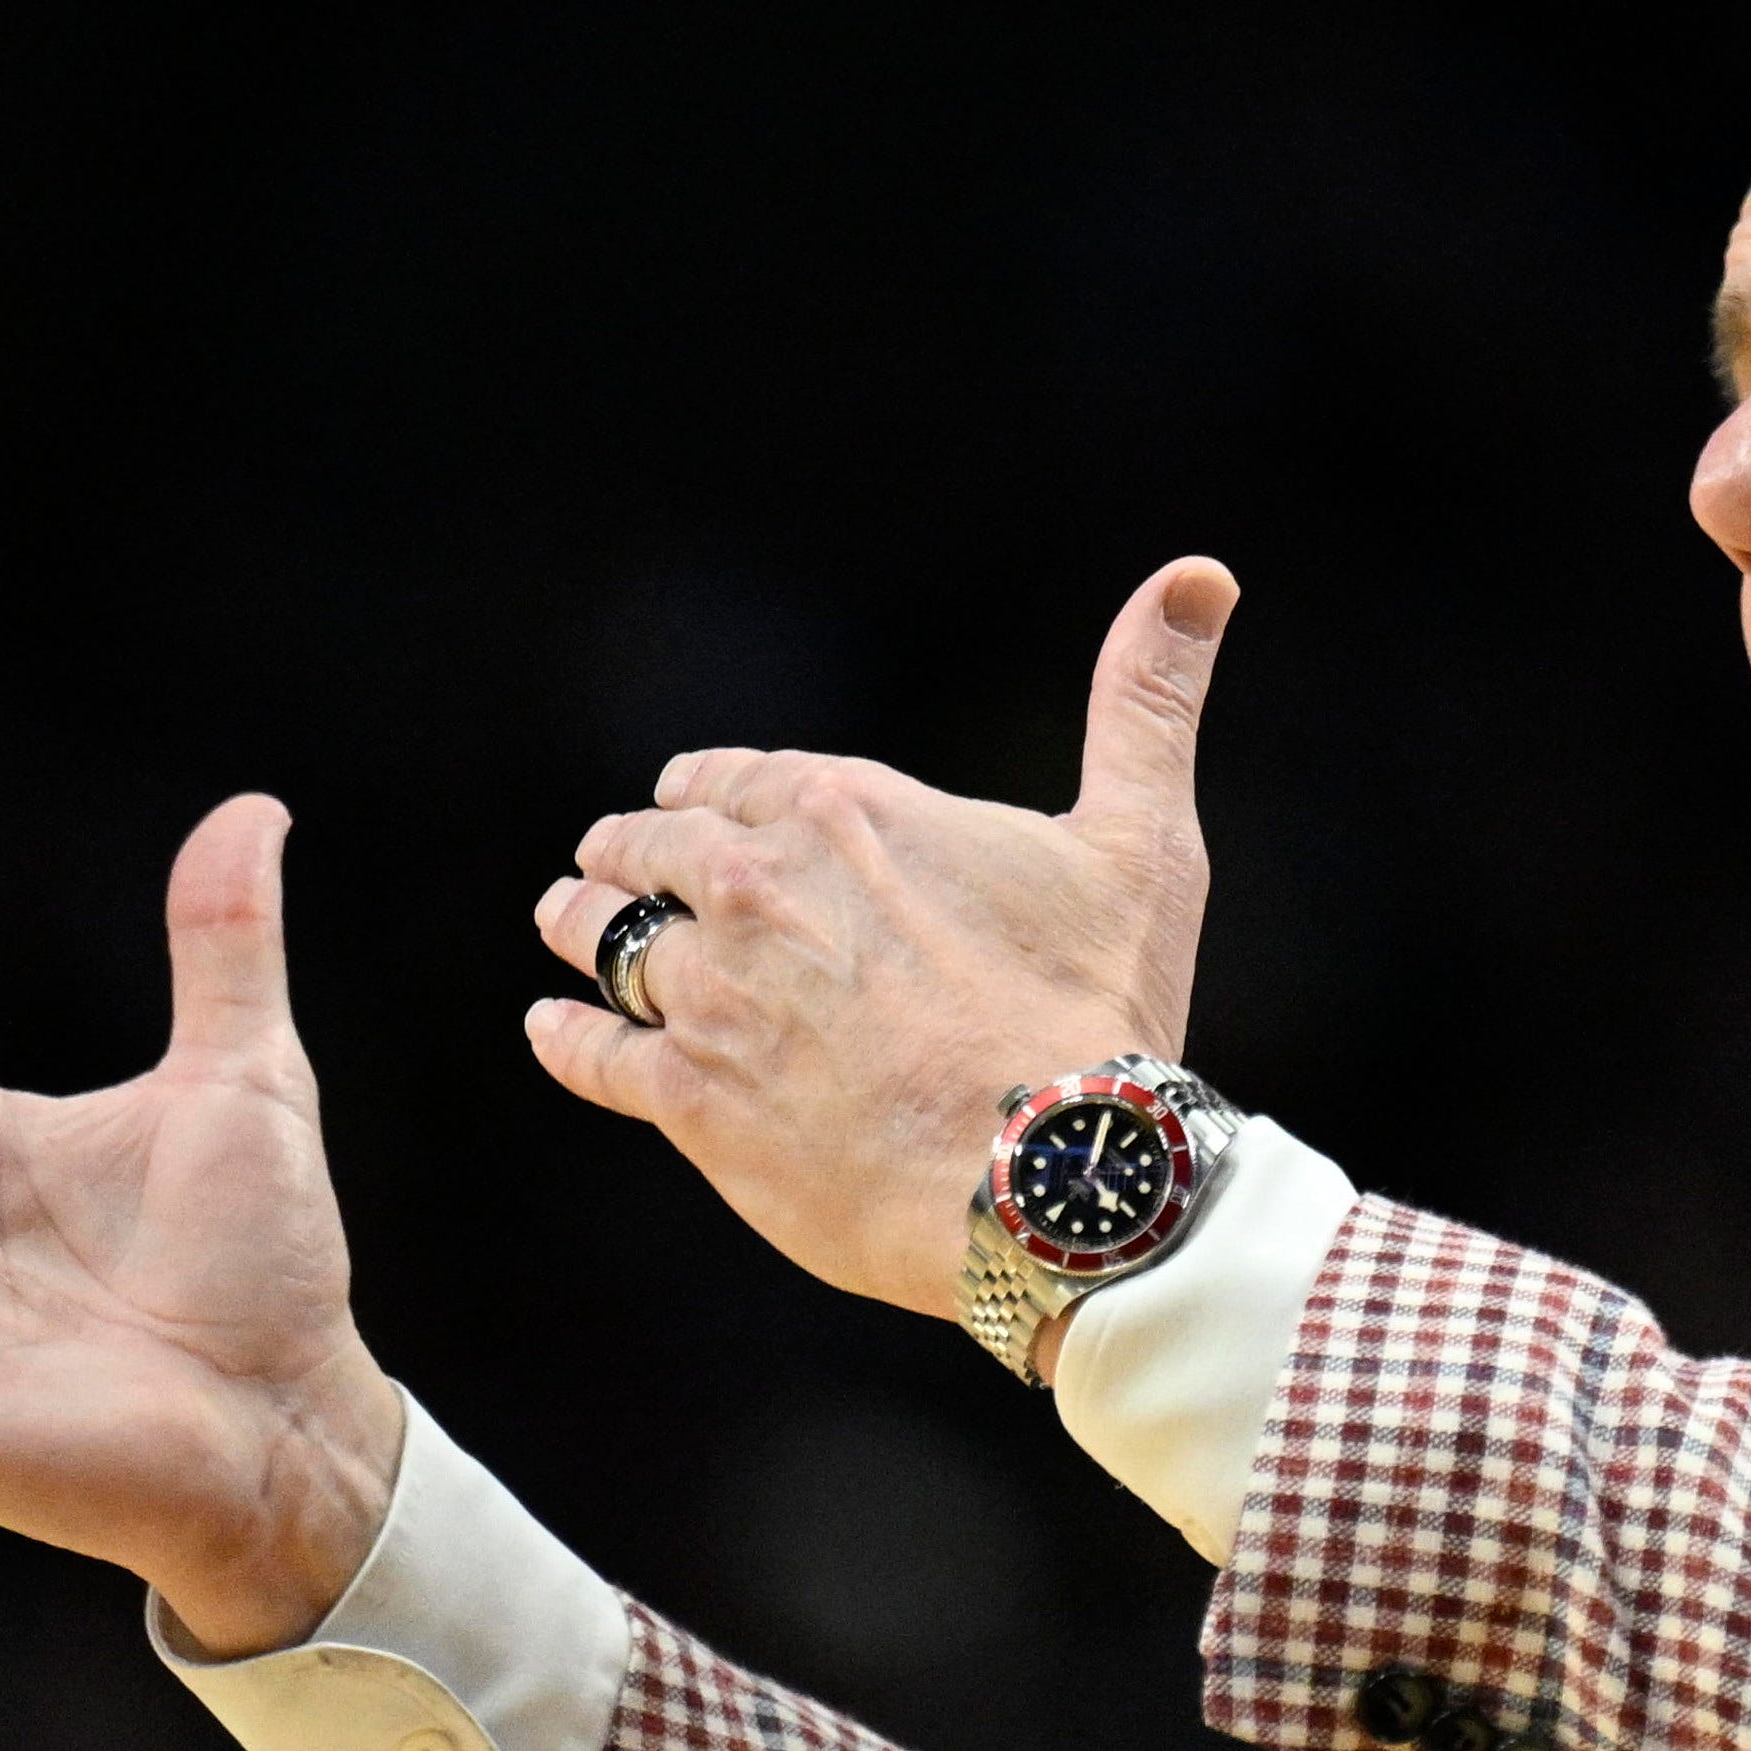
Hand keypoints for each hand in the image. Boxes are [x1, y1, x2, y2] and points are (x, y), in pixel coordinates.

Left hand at [523, 556, 1236, 1313]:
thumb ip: (1144, 703)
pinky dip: (565, 1036)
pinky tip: (549, 1029)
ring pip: (603, 936)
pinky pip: (591, 1051)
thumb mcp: (1140, 841)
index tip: (693, 804)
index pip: (730, 777)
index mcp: (843, 808)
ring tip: (565, 922)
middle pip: (651, 848)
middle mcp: (755, 884)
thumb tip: (1201, 575)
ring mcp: (711, 990)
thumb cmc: (1100, 1010)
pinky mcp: (689, 1097)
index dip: (709, 791)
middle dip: (632, 851)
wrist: (1050, 1175)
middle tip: (612, 863)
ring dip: (580, 922)